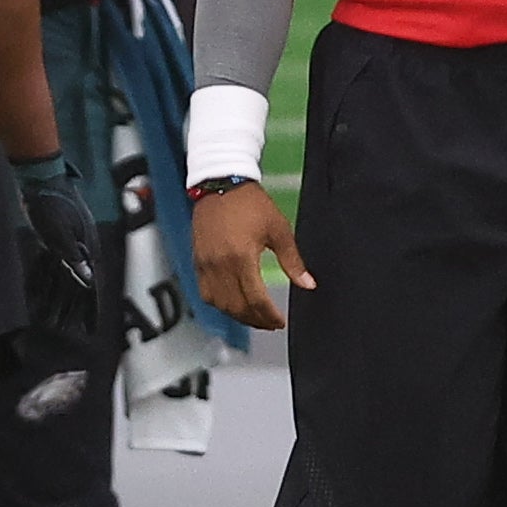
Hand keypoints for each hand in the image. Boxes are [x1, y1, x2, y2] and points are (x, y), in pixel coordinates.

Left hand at [12, 155, 102, 334]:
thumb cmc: (51, 205)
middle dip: (73, 309)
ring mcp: (69, 244)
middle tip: (66, 329)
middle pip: (79, 285)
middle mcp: (82, 249)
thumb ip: (73, 257)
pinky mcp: (55, 240)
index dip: (91, 308)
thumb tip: (87, 280)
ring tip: (52, 318)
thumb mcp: (61, 233)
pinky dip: (47, 281)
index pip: (91, 286)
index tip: (90, 329)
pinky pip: (53, 267)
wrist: (41, 179)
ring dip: (60, 299)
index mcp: (87, 248)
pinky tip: (40, 293)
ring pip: (65, 278)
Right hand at [193, 181, 309, 332]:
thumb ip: (293, 261)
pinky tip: (233, 304)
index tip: (280, 322)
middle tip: (270, 324)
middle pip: (237, 307)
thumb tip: (308, 284)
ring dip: (238, 315)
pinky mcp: (197, 261)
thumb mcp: (279, 229)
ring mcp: (206, 264)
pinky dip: (220, 304)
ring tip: (254, 317)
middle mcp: (220, 265)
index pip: (256, 300)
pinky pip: (206, 293)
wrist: (221, 182)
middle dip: (256, 320)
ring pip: (220, 304)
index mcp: (242, 258)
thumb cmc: (251, 203)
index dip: (270, 316)